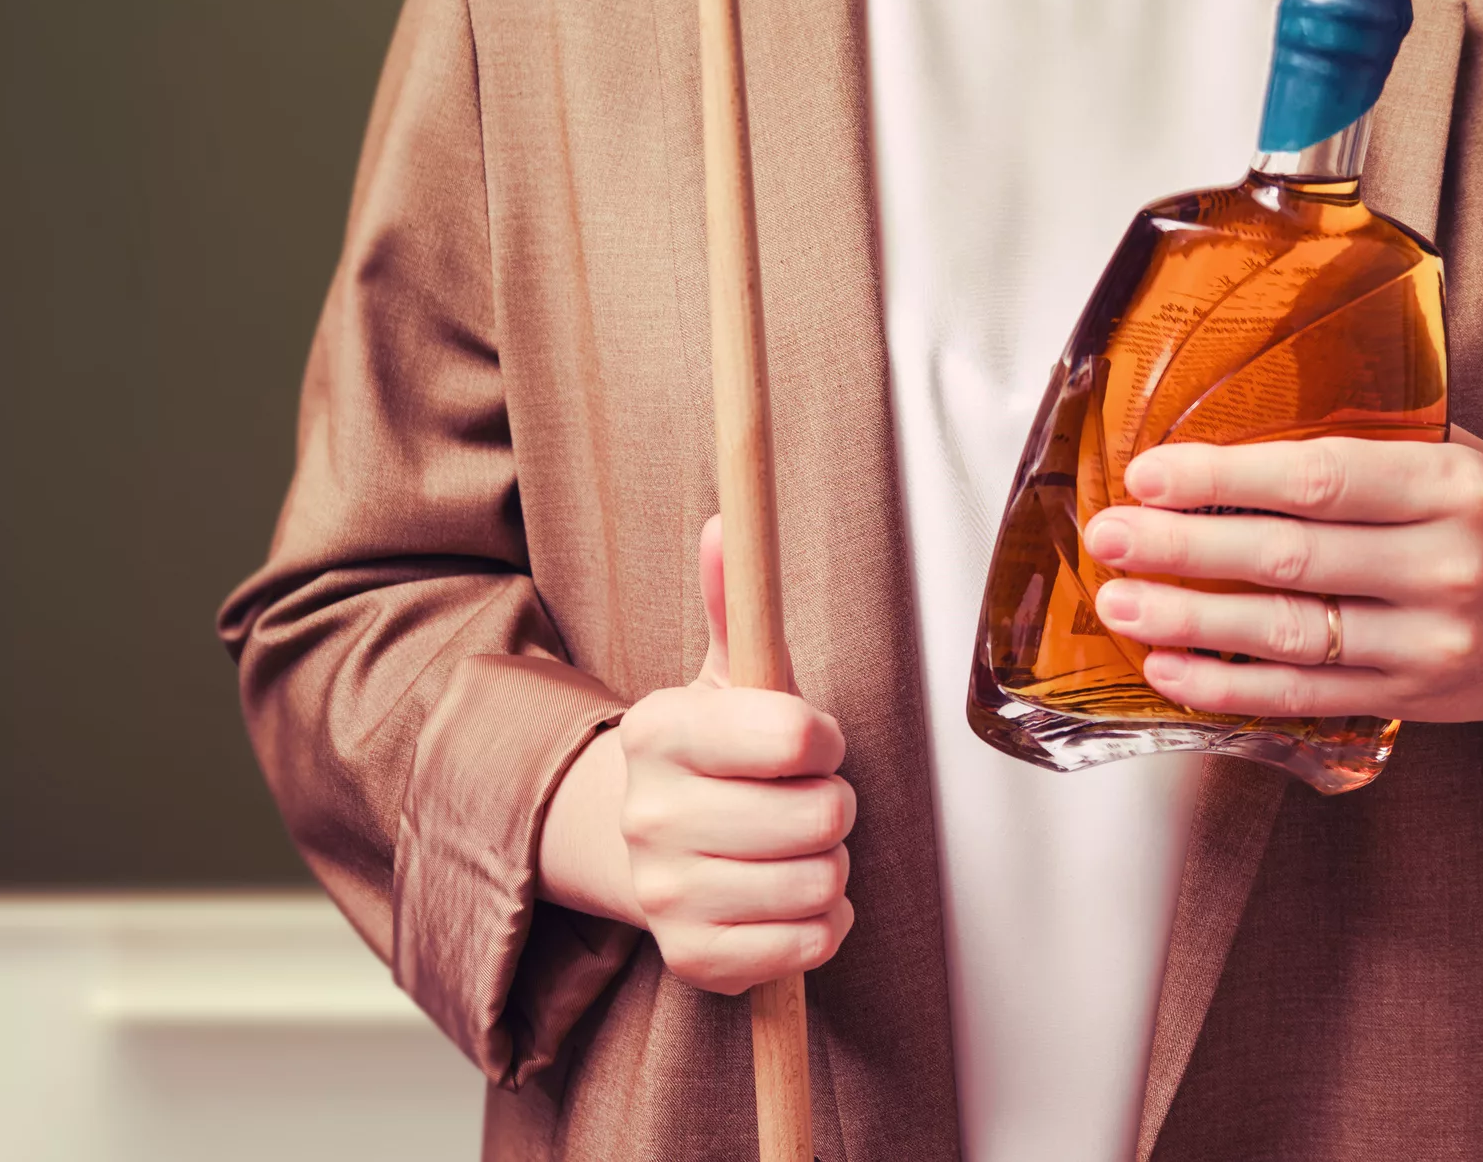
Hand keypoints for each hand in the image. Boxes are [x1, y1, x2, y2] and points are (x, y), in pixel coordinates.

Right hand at [537, 515, 854, 994]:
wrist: (648, 846)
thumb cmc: (716, 756)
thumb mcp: (730, 675)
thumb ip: (737, 602)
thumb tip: (726, 522)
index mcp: (661, 731)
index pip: (797, 738)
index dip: (825, 739)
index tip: (809, 741)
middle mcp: (650, 815)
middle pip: (821, 817)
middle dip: (834, 805)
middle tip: (802, 800)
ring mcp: (666, 893)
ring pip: (822, 880)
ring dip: (831, 864)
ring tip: (795, 847)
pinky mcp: (692, 960)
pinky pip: (810, 947)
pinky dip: (822, 924)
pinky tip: (789, 898)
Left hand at [1081, 430, 1482, 805]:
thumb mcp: (1468, 458)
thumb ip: (1374, 443)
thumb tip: (1239, 418)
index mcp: (1460, 486)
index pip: (1321, 477)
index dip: (1224, 477)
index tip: (1150, 472)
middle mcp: (1450, 567)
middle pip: (1290, 558)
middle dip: (1183, 548)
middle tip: (1106, 536)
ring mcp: (1433, 644)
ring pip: (1287, 635)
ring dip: (1189, 620)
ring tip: (1118, 602)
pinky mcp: (1414, 701)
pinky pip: (1302, 699)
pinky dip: (1227, 688)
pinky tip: (1168, 669)